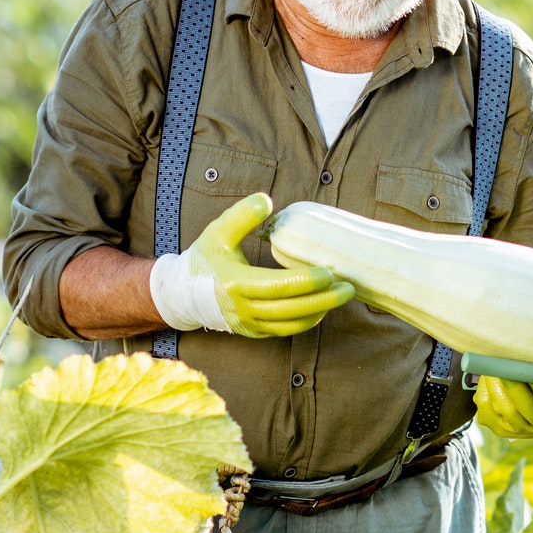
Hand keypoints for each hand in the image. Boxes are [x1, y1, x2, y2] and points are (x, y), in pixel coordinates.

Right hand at [184, 193, 355, 337]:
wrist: (182, 295)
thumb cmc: (203, 260)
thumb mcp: (217, 233)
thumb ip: (241, 216)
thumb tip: (266, 200)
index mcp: (236, 284)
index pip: (280, 286)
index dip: (308, 281)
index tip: (329, 271)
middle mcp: (244, 309)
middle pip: (293, 309)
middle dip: (325, 300)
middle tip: (350, 288)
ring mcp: (249, 324)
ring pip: (292, 324)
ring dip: (320, 312)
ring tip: (341, 297)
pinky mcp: (254, 332)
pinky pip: (286, 330)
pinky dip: (306, 320)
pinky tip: (322, 307)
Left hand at [471, 322, 532, 440]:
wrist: (525, 385)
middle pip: (529, 409)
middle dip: (517, 384)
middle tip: (506, 362)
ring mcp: (521, 431)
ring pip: (507, 410)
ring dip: (498, 386)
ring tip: (493, 365)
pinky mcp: (500, 428)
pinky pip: (490, 411)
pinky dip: (487, 392)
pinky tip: (488, 376)